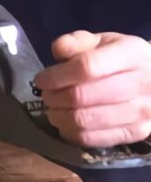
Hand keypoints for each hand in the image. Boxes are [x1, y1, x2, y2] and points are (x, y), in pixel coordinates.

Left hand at [34, 31, 150, 147]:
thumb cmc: (123, 59)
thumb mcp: (103, 42)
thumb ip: (78, 42)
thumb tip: (58, 50)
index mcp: (131, 54)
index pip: (86, 67)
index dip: (56, 76)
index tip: (41, 80)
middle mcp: (142, 83)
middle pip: (82, 96)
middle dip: (54, 97)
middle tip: (46, 96)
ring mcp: (142, 112)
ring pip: (85, 120)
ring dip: (59, 116)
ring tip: (54, 109)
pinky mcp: (137, 133)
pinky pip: (93, 139)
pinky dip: (71, 133)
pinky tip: (66, 124)